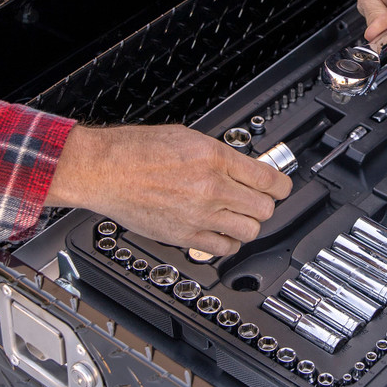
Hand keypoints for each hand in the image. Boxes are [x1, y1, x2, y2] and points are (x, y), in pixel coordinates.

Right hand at [45, 123, 293, 256]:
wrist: (105, 170)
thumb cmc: (135, 150)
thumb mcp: (186, 137)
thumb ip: (218, 154)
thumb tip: (241, 166)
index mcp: (214, 158)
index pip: (268, 178)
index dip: (282, 184)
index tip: (282, 187)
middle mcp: (211, 188)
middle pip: (265, 208)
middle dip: (265, 204)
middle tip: (258, 200)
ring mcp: (199, 215)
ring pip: (250, 231)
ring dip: (248, 224)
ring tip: (239, 216)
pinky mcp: (185, 237)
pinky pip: (224, 248)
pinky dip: (229, 243)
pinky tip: (222, 233)